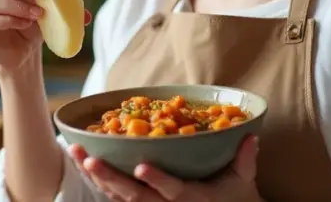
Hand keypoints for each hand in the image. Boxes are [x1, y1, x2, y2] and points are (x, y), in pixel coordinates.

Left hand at [67, 135, 261, 201]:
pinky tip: (82, 163)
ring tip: (78, 154)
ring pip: (119, 198)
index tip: (140, 166)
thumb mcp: (243, 180)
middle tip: (91, 159)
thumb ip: (245, 158)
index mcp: (192, 199)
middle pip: (135, 197)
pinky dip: (99, 182)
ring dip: (97, 177)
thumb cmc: (234, 197)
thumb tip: (252, 135)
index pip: (172, 190)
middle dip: (111, 177)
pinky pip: (116, 198)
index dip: (156, 180)